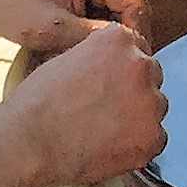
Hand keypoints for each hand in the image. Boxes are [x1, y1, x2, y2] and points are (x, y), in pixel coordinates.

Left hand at [0, 0, 149, 52]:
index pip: (134, 2)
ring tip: (110, 66)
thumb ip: (91, 36)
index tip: (126, 65)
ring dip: (120, 38)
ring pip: (127, 13)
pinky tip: (99, 55)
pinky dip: (109, 35)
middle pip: (135, 6)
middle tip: (121, 72)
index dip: (136, 35)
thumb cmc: (14, 9)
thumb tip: (127, 49)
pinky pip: (115, 14)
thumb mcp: (52, 28)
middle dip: (130, 38)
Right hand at [7, 22, 166, 186]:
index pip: (136, 47)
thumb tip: (109, 66)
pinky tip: (111, 147)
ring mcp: (151, 103)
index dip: (122, 67)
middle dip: (134, 89)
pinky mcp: (153, 137)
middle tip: (106, 108)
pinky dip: (138, 144)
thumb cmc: (37, 103)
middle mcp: (140, 66)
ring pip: (155, 107)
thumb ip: (98, 56)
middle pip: (150, 75)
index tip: (111, 81)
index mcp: (118, 40)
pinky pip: (155, 138)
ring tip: (105, 130)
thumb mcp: (67, 58)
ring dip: (139, 116)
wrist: (31, 142)